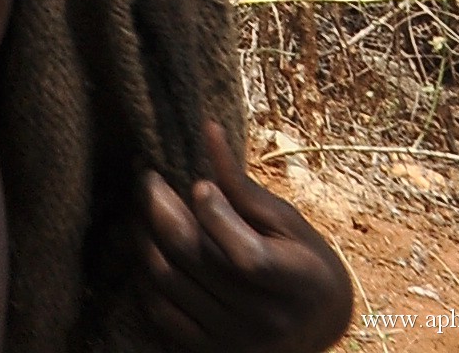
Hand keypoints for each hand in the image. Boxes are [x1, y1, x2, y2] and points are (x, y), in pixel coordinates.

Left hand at [132, 126, 351, 351]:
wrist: (316, 328)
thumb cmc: (303, 264)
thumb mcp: (288, 224)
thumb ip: (243, 185)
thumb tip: (207, 128)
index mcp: (300, 284)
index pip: (246, 256)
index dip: (215, 215)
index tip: (197, 182)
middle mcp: (268, 318)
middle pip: (193, 257)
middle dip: (158, 206)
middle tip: (145, 175)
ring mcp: (236, 339)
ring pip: (166, 278)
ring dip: (142, 233)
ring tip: (142, 203)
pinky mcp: (209, 350)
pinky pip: (159, 308)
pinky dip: (144, 271)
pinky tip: (147, 243)